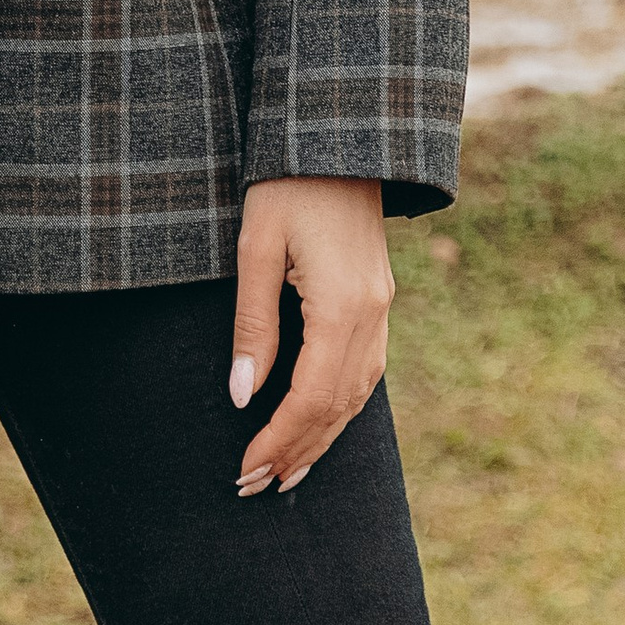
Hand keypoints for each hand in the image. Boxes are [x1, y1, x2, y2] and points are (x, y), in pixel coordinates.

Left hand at [230, 175, 394, 496]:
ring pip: (358, 395)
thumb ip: (252, 323)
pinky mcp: (378, 301)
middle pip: (339, 407)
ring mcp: (382, 309)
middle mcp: (373, 315)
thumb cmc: (286, 183)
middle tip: (255, 488)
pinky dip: (339, 408)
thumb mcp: (255, 246)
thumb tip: (241, 395)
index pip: (311, 396)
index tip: (245, 471)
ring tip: (285, 474)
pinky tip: (318, 426)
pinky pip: (365, 372)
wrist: (339, 136)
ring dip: (320, 438)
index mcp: (344, 305)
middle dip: (297, 452)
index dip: (278, 440)